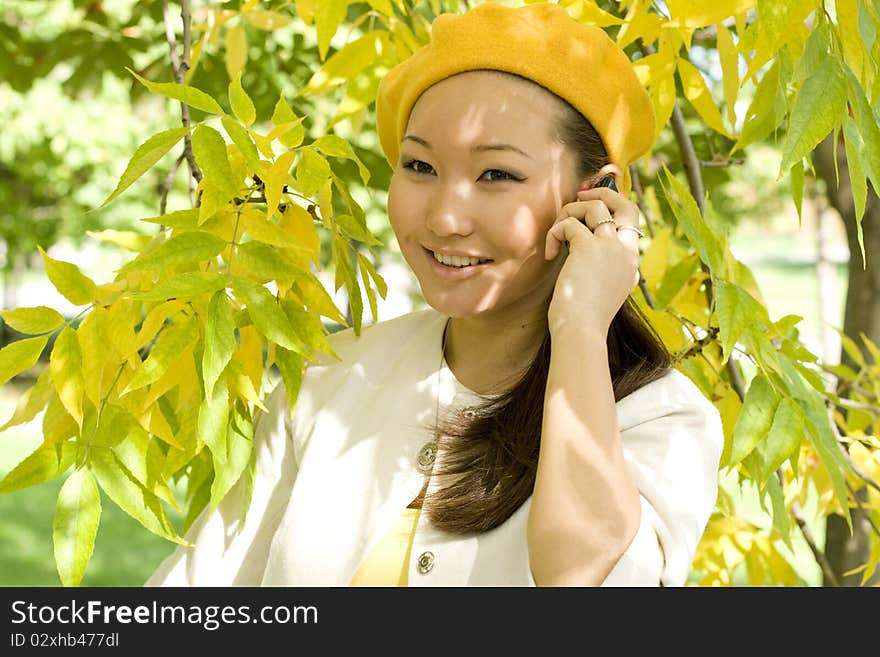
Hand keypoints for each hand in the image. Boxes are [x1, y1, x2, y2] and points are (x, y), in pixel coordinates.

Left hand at [544, 187, 641, 337]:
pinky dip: (554, 233)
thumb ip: (603, 269)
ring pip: (594, 206)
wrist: (581, 331)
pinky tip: (549, 254)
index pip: (631, 222)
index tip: (591, 209)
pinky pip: (568, 224)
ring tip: (556, 234)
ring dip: (570, 212)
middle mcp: (627, 250)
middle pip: (626, 204)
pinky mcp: (589, 247)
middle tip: (580, 196)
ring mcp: (610, 246)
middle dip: (603, 193)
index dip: (613, 209)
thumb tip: (580, 247)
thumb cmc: (584, 317)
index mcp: (631, 261)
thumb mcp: (602, 290)